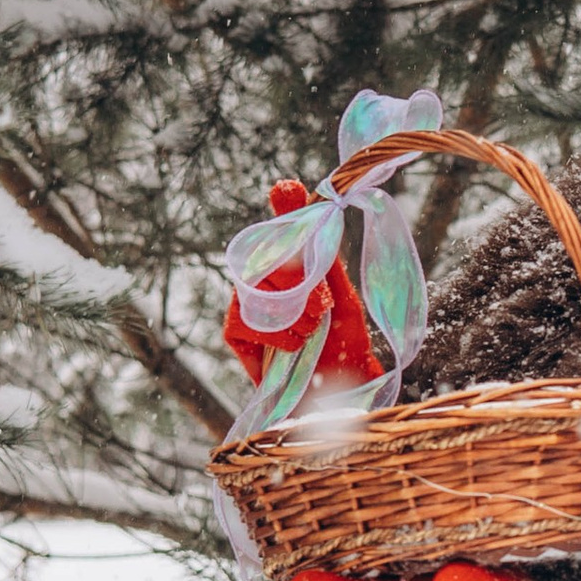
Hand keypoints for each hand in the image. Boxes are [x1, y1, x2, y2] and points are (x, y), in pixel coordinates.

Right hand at [225, 180, 382, 388]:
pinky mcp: (236, 335)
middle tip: (321, 308)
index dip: (284, 217)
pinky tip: (294, 342)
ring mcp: (247, 306)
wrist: (343, 386)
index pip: (275, 232)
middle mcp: (263, 281)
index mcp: (288, 265)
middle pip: (260, 262)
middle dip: (294, 285)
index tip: (289, 195)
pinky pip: (239, 323)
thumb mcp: (339, 290)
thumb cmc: (343, 338)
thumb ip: (320, 248)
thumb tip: (296, 194)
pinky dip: (270, 333)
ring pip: (249, 292)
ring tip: (312, 328)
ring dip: (285, 311)